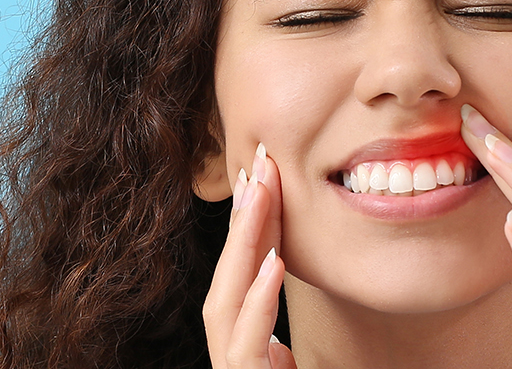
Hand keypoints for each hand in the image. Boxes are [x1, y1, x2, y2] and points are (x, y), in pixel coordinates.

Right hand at [203, 143, 297, 368]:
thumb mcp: (286, 368)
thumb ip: (274, 342)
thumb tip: (276, 320)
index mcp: (237, 344)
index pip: (243, 275)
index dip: (251, 224)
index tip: (260, 175)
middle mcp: (229, 353)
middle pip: (228, 279)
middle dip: (242, 220)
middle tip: (259, 163)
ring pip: (225, 303)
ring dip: (243, 247)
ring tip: (261, 196)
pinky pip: (246, 345)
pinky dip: (259, 303)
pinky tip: (273, 265)